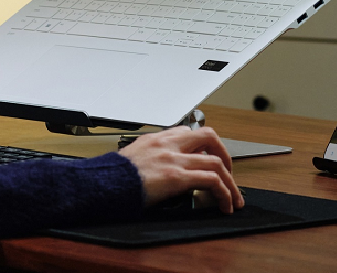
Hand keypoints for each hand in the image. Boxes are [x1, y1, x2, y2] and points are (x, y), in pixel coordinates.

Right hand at [117, 126, 243, 213]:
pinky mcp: (177, 177)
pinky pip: (212, 181)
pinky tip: (224, 204)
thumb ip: (149, 158)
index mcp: (155, 139)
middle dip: (224, 154)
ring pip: (216, 161)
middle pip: (208, 136)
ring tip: (232, 198)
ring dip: (230, 181)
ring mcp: (173, 159)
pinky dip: (224, 193)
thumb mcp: (131, 158)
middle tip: (227, 172)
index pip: (186, 131)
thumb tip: (159, 171)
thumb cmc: (113, 176)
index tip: (207, 158)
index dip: (202, 145)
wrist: (103, 183)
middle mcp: (167, 145)